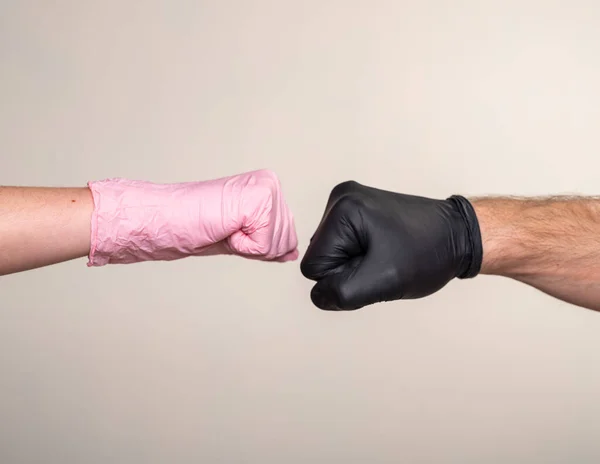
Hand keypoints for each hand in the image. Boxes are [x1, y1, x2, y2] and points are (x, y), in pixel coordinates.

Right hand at [88, 169, 297, 264]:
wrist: (167, 220)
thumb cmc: (194, 225)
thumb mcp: (241, 238)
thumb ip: (269, 241)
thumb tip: (292, 252)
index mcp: (267, 188)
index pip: (288, 236)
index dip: (259, 247)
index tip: (232, 230)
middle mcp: (270, 183)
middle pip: (286, 241)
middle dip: (256, 247)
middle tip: (227, 229)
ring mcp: (267, 189)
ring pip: (278, 245)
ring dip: (248, 245)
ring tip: (225, 227)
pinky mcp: (260, 200)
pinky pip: (266, 245)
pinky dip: (244, 246)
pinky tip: (226, 227)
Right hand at [300, 181, 482, 309]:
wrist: (458, 235)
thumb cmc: (428, 254)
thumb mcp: (384, 281)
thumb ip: (341, 293)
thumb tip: (319, 295)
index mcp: (342, 209)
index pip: (313, 267)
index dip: (343, 279)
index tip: (375, 269)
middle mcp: (340, 198)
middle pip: (320, 258)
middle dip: (348, 271)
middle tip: (383, 264)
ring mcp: (348, 203)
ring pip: (331, 255)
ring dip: (355, 266)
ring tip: (386, 256)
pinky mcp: (356, 211)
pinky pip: (342, 247)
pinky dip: (360, 257)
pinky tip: (384, 251)